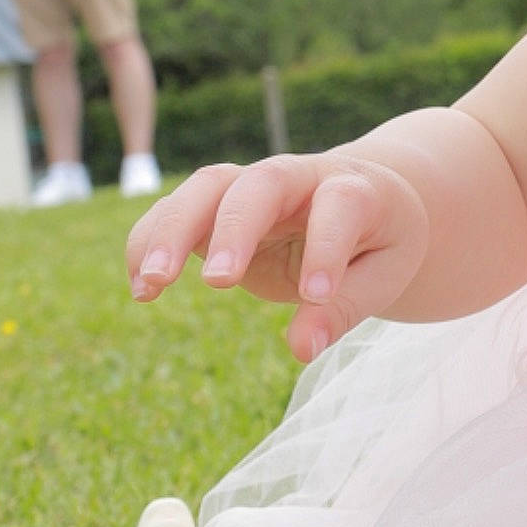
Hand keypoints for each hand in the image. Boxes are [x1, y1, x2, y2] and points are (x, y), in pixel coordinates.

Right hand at [126, 154, 430, 361]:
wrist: (364, 200)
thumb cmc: (379, 241)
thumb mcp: (384, 274)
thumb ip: (346, 307)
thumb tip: (302, 349)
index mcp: (357, 189)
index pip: (342, 204)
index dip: (328, 246)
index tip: (316, 293)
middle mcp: (301, 177)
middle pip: (263, 181)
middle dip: (235, 228)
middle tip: (218, 283)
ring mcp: (255, 186)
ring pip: (208, 186)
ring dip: (173, 230)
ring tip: (152, 285)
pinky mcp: (218, 206)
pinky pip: (176, 208)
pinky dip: (151, 240)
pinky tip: (141, 288)